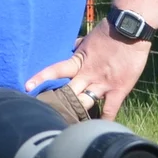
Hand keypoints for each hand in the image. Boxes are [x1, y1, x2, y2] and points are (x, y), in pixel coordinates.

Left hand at [26, 26, 152, 120]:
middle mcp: (87, 74)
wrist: (130, 29)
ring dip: (77, 112)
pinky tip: (97, 129)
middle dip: (58, 102)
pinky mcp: (118, 89)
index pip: (55, 70)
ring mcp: (102, 83)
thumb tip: (69, 50)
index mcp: (78, 61)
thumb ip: (77, 48)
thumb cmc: (108, 31)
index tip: (27, 87)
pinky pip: (109, 109)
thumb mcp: (87, 39)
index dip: (41, 78)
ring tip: (68, 123)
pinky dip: (104, 120)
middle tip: (49, 112)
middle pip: (67, 92)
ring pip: (85, 103)